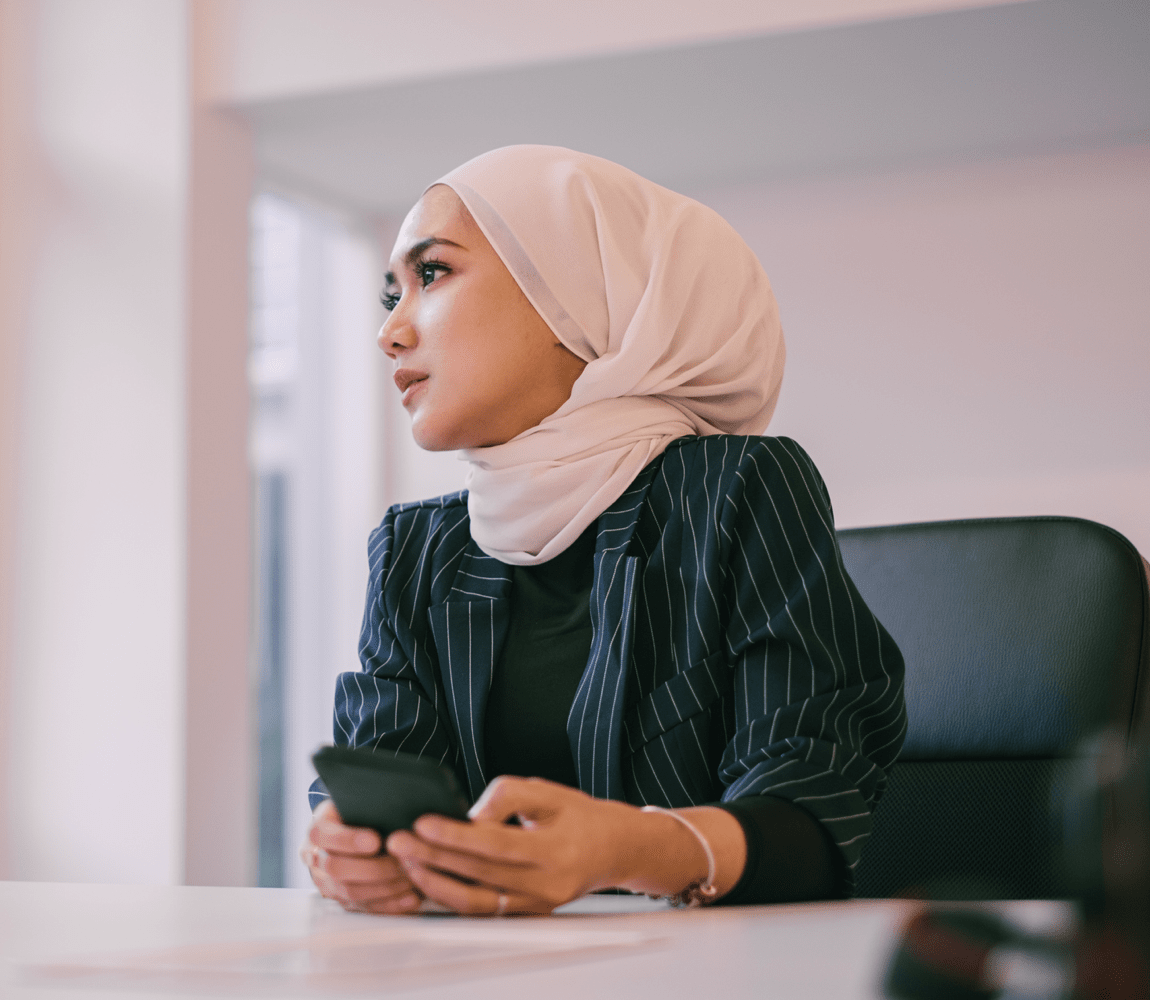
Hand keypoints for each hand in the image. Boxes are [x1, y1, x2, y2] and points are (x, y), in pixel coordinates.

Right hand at [302, 799, 421, 913]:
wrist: (352, 829)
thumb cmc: (361, 811)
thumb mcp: (359, 800)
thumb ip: (369, 803)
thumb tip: (397, 798)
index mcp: (318, 830)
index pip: (324, 836)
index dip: (349, 840)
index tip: (375, 840)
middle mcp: (316, 858)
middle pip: (336, 869)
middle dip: (372, 868)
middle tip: (400, 862)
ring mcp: (326, 883)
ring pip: (350, 893)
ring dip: (384, 889)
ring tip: (410, 880)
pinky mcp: (342, 900)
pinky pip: (364, 908)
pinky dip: (389, 905)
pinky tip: (410, 899)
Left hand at [385, 776, 654, 915]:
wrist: (613, 849)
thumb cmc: (579, 815)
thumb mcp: (548, 791)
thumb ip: (507, 794)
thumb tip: (468, 814)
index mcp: (556, 849)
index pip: (496, 844)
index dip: (456, 835)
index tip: (423, 822)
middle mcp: (547, 884)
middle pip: (479, 874)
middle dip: (433, 857)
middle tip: (398, 841)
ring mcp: (537, 905)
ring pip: (476, 902)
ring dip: (435, 883)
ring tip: (407, 862)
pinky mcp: (527, 914)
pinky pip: (483, 911)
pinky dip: (452, 897)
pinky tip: (430, 880)